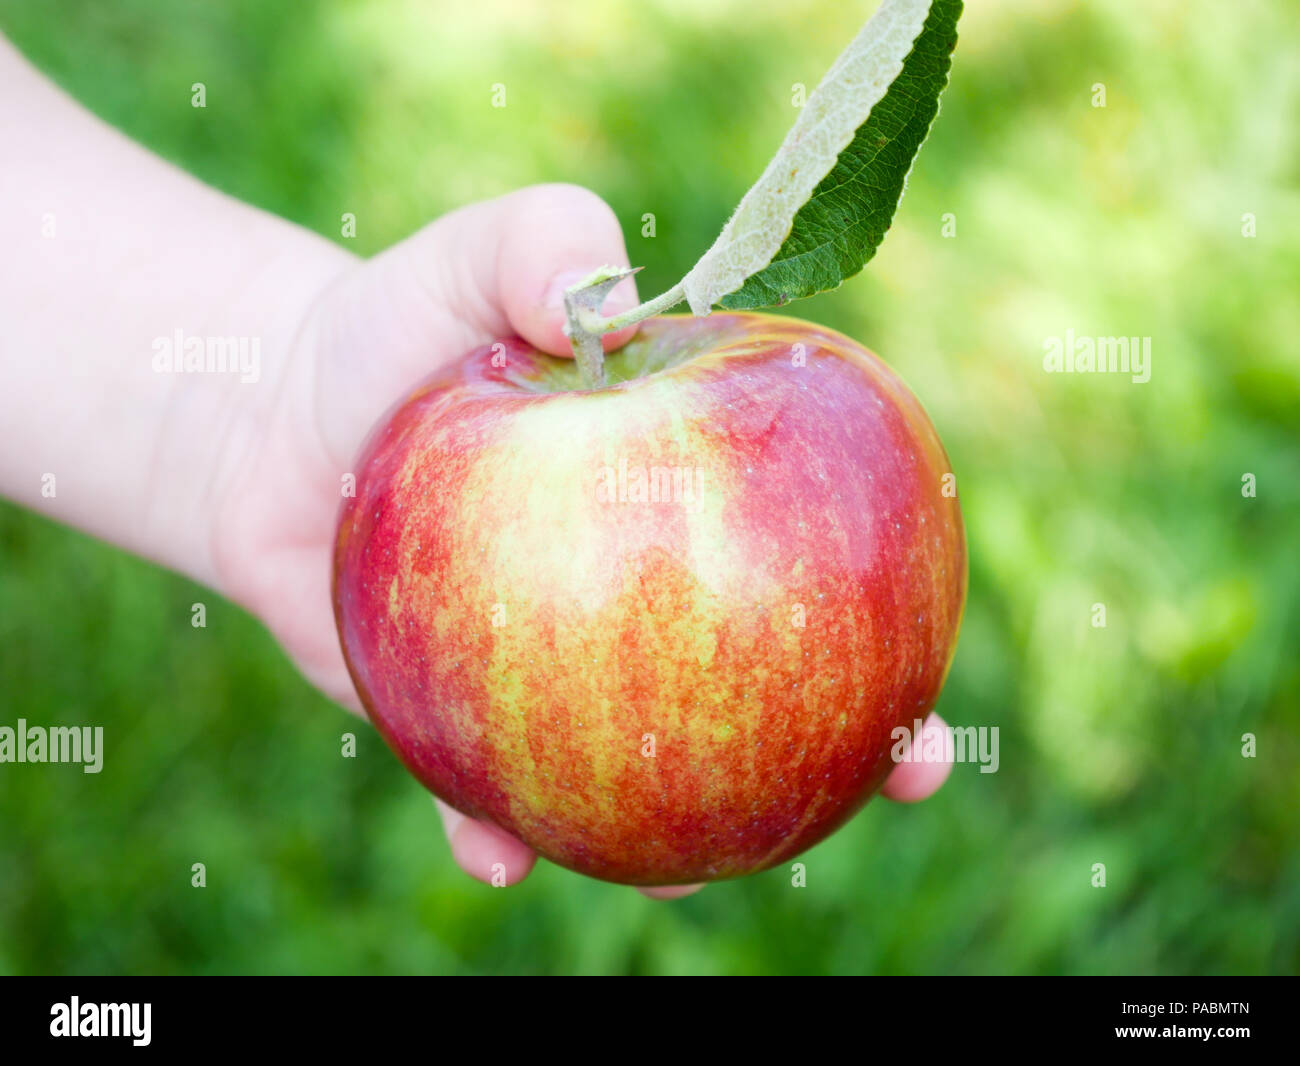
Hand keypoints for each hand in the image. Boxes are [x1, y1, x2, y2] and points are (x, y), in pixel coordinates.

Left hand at [204, 183, 952, 896]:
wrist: (265, 422)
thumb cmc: (386, 335)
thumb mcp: (462, 266)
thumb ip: (534, 245)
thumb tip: (609, 296)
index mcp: (677, 502)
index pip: (812, 567)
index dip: (886, 630)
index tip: (933, 693)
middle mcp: (635, 600)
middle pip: (762, 694)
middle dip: (837, 751)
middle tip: (899, 773)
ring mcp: (551, 673)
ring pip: (635, 776)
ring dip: (673, 839)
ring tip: (681, 868)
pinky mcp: (453, 719)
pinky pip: (480, 793)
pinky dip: (492, 831)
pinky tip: (495, 854)